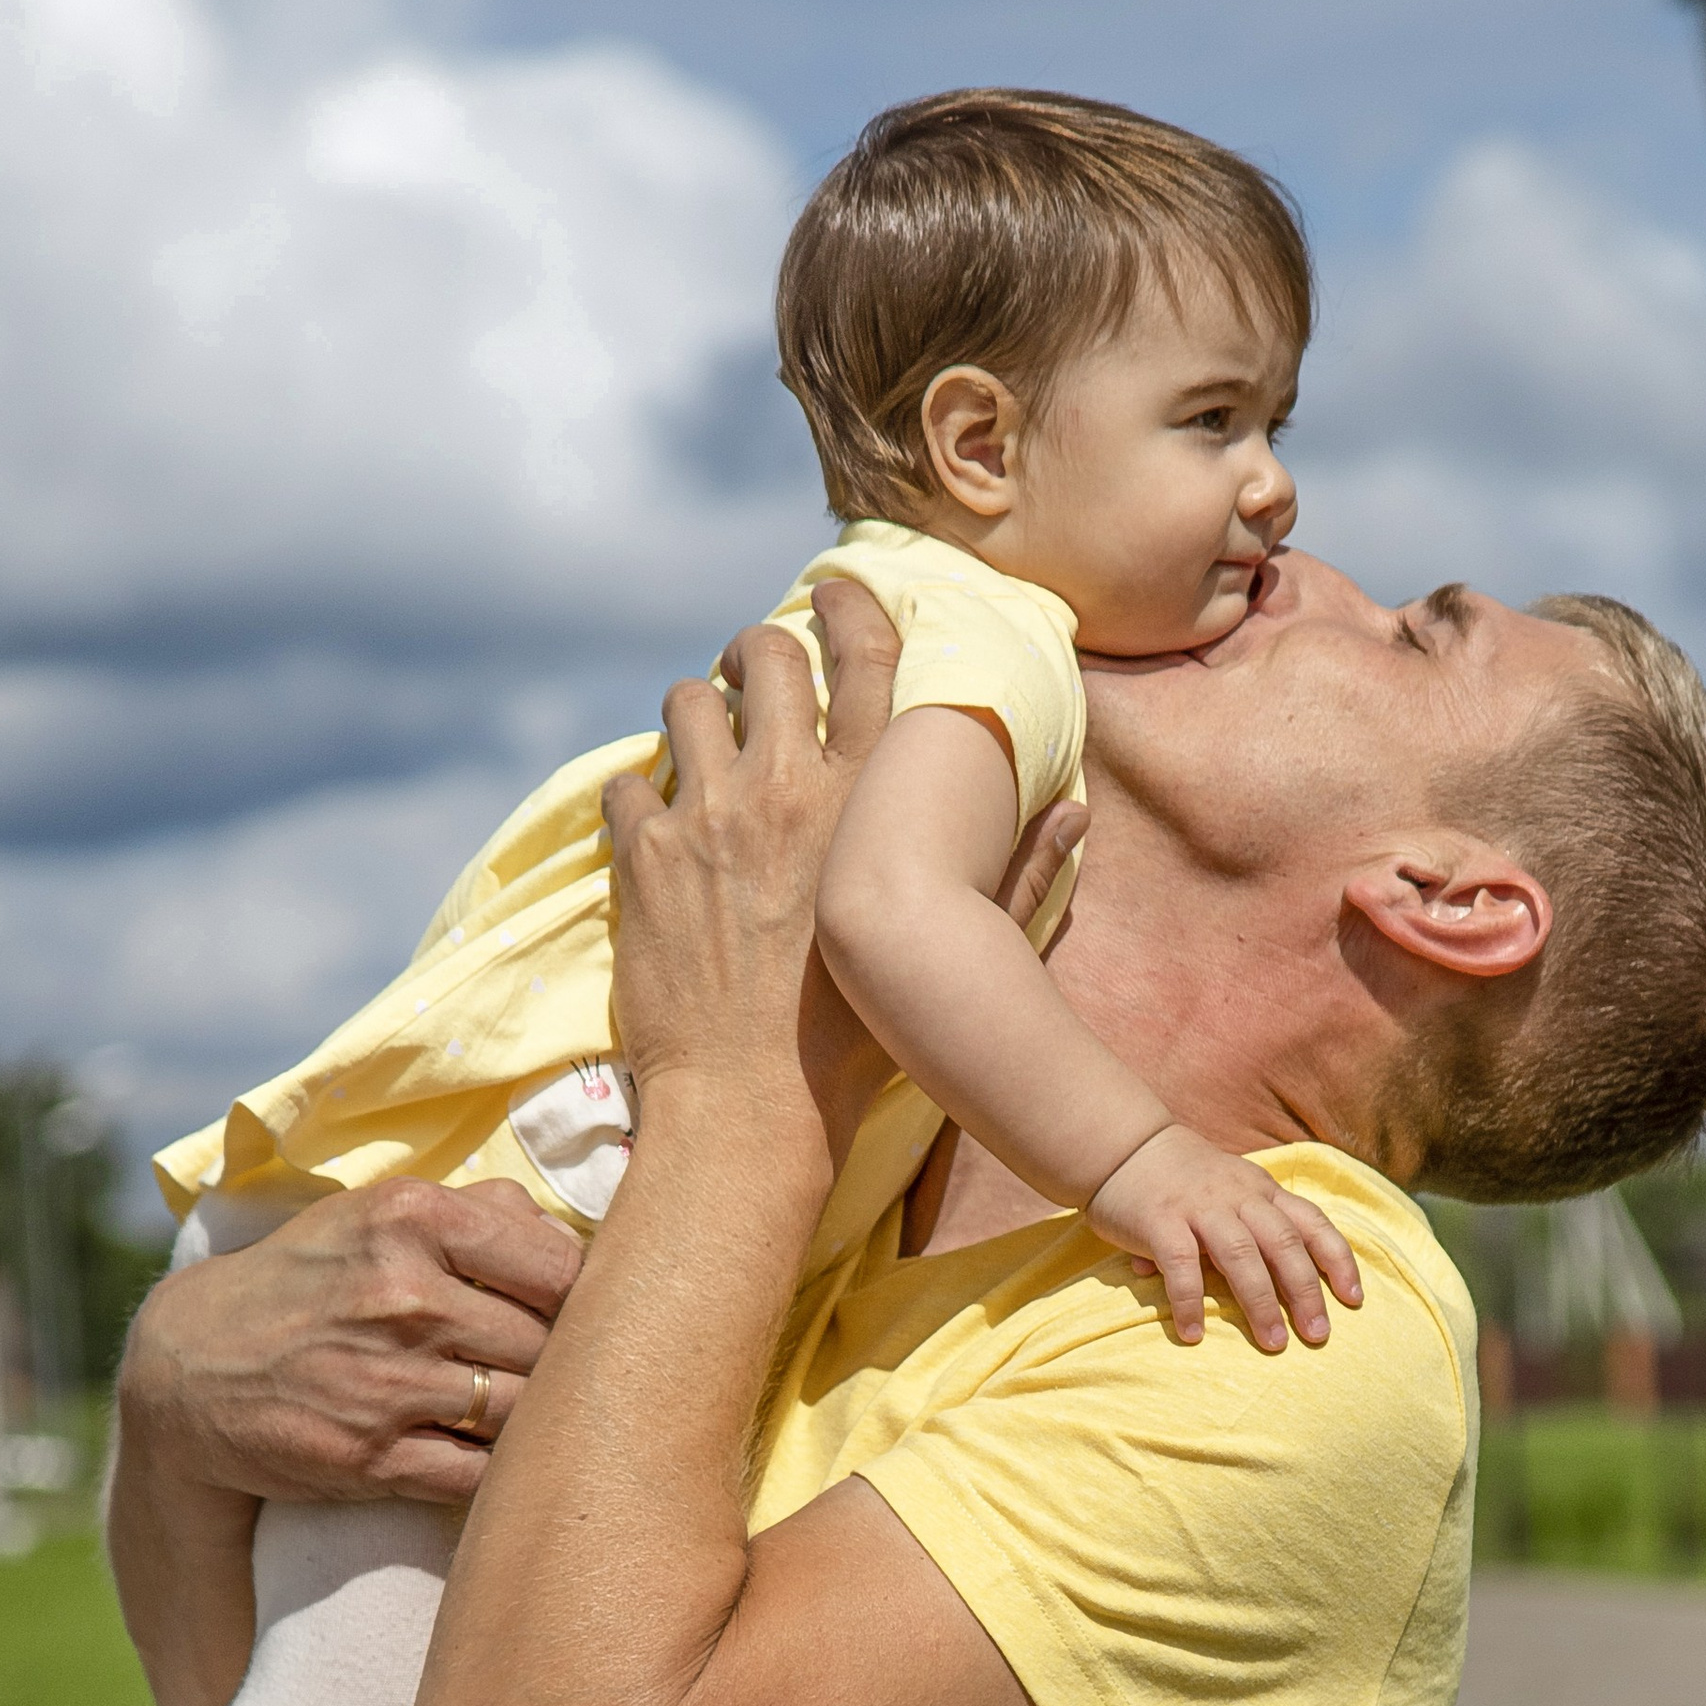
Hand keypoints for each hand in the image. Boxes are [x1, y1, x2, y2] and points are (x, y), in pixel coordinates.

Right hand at [118, 1177, 580, 1506]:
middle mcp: (402, 1296)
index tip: (592, 1314)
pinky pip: (480, 1476)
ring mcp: (386, 1383)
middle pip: (553, 1344)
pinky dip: (502, 1474)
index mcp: (414, 1220)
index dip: (593, 1298)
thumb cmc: (311, 1281)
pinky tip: (500, 1460)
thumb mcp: (378, 1215)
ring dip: (540, 1421)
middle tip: (577, 1375)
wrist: (189, 1367)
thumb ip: (483, 1211)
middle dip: (572, 1364)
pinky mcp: (371, 1459)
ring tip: (536, 1415)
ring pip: (525, 1413)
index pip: (562, 1265)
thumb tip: (576, 1233)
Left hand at [602, 585, 1083, 1179]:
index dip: (850, 608)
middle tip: (748, 673)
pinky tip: (651, 821)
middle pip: (766, 657)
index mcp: (872, 801)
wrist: (758, 1106)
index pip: (868, 655)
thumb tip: (1079, 814)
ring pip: (685, 703)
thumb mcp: (960, 949)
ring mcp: (711, 819)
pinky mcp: (648, 859)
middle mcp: (791, 789)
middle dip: (754, 652)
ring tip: (698, 737)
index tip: (834, 599)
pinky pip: (627, 784)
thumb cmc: (866, 1042)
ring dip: (693, 711)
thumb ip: (1020, 872)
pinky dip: (637, 794)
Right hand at [1085, 1127, 1363, 1352]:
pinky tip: (1194, 1334)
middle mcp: (1238, 1197)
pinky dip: (1189, 1302)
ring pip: (1241, 1255)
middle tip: (1318, 1334)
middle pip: (1283, 1244)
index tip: (1354, 1299)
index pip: (1312, 1222)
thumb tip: (1282, 1280)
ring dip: (1260, 1302)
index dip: (1338, 1260)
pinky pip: (1181, 1266)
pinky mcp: (1160, 1222)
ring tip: (1274, 1343)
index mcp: (1261, 1191)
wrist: (1124, 1146)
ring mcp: (1199, 1208)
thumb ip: (1257, 1226)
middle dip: (1305, 1291)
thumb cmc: (1184, 1179)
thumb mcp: (1234, 1189)